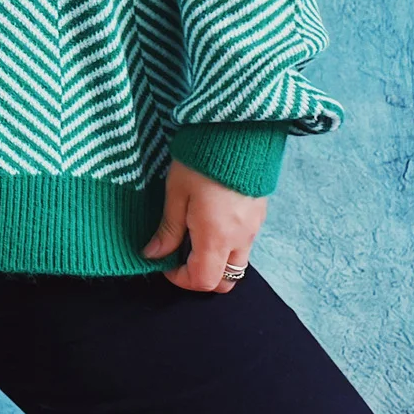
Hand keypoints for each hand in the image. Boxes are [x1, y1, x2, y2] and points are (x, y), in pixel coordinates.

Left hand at [141, 157, 266, 291]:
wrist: (236, 132)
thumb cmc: (201, 160)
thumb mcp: (176, 193)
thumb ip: (168, 229)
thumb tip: (153, 255)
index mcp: (216, 237)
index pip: (203, 281)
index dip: (180, 279)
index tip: (164, 262)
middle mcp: (239, 239)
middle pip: (225, 281)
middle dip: (202, 276)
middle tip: (180, 256)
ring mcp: (253, 228)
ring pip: (238, 263)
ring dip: (216, 261)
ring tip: (195, 235)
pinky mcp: (259, 214)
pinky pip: (245, 243)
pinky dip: (227, 244)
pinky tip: (211, 220)